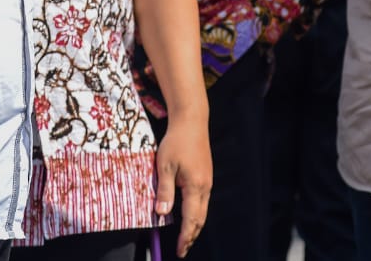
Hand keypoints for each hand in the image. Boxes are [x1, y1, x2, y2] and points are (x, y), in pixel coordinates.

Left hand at [155, 115, 210, 256]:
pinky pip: (203, 201)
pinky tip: (190, 214)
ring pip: (203, 210)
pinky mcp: (206, 175)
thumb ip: (165, 191)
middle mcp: (205, 186)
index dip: (185, 236)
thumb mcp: (164, 166)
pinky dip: (197, 213)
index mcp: (195, 186)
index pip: (191, 219)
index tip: (179, 250)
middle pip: (200, 218)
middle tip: (182, 249)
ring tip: (186, 237)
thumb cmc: (176, 142)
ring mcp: (207, 180)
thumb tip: (163, 214)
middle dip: (192, 236)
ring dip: (195, 226)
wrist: (192, 122)